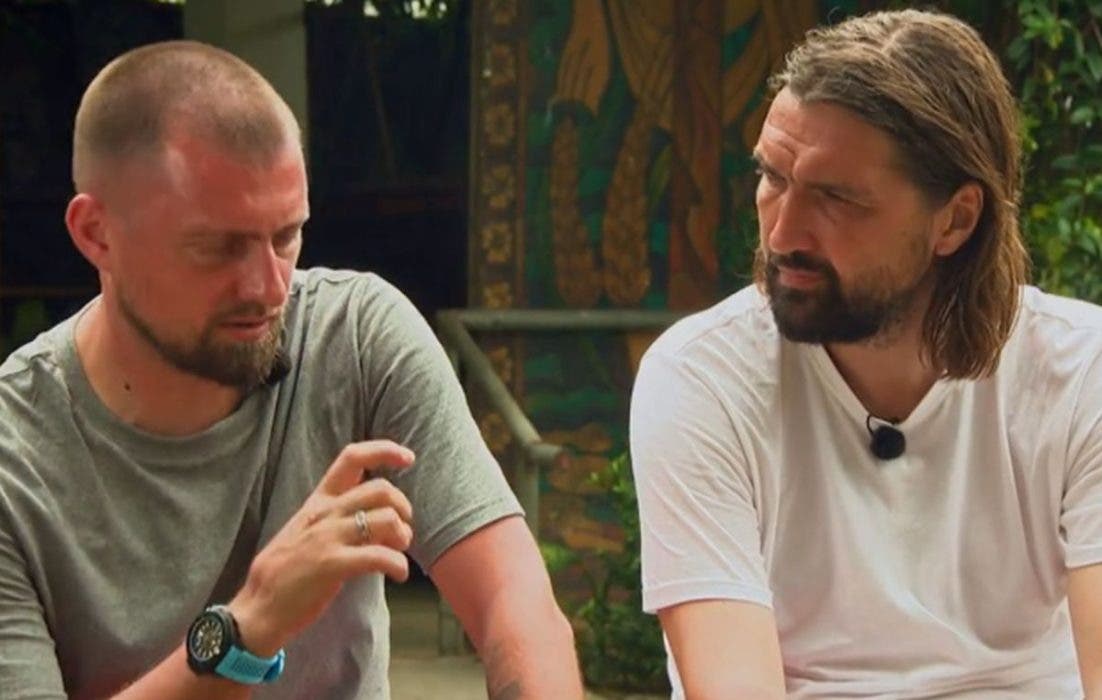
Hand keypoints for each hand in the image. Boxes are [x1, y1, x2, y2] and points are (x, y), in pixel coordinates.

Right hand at [227, 440, 415, 654]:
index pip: (351, 457)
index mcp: (318, 502)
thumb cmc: (286, 574)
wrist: (257, 609)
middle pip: (380, 488)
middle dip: (402, 507)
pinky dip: (398, 565)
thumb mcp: (306, 531)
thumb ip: (336, 517)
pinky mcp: (332, 564)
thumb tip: (377, 515)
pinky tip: (398, 574)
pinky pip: (380, 555)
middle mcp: (324, 513)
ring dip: (403, 537)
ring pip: (386, 518)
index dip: (384, 451)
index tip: (407, 458)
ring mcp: (327, 537)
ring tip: (398, 554)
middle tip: (402, 531)